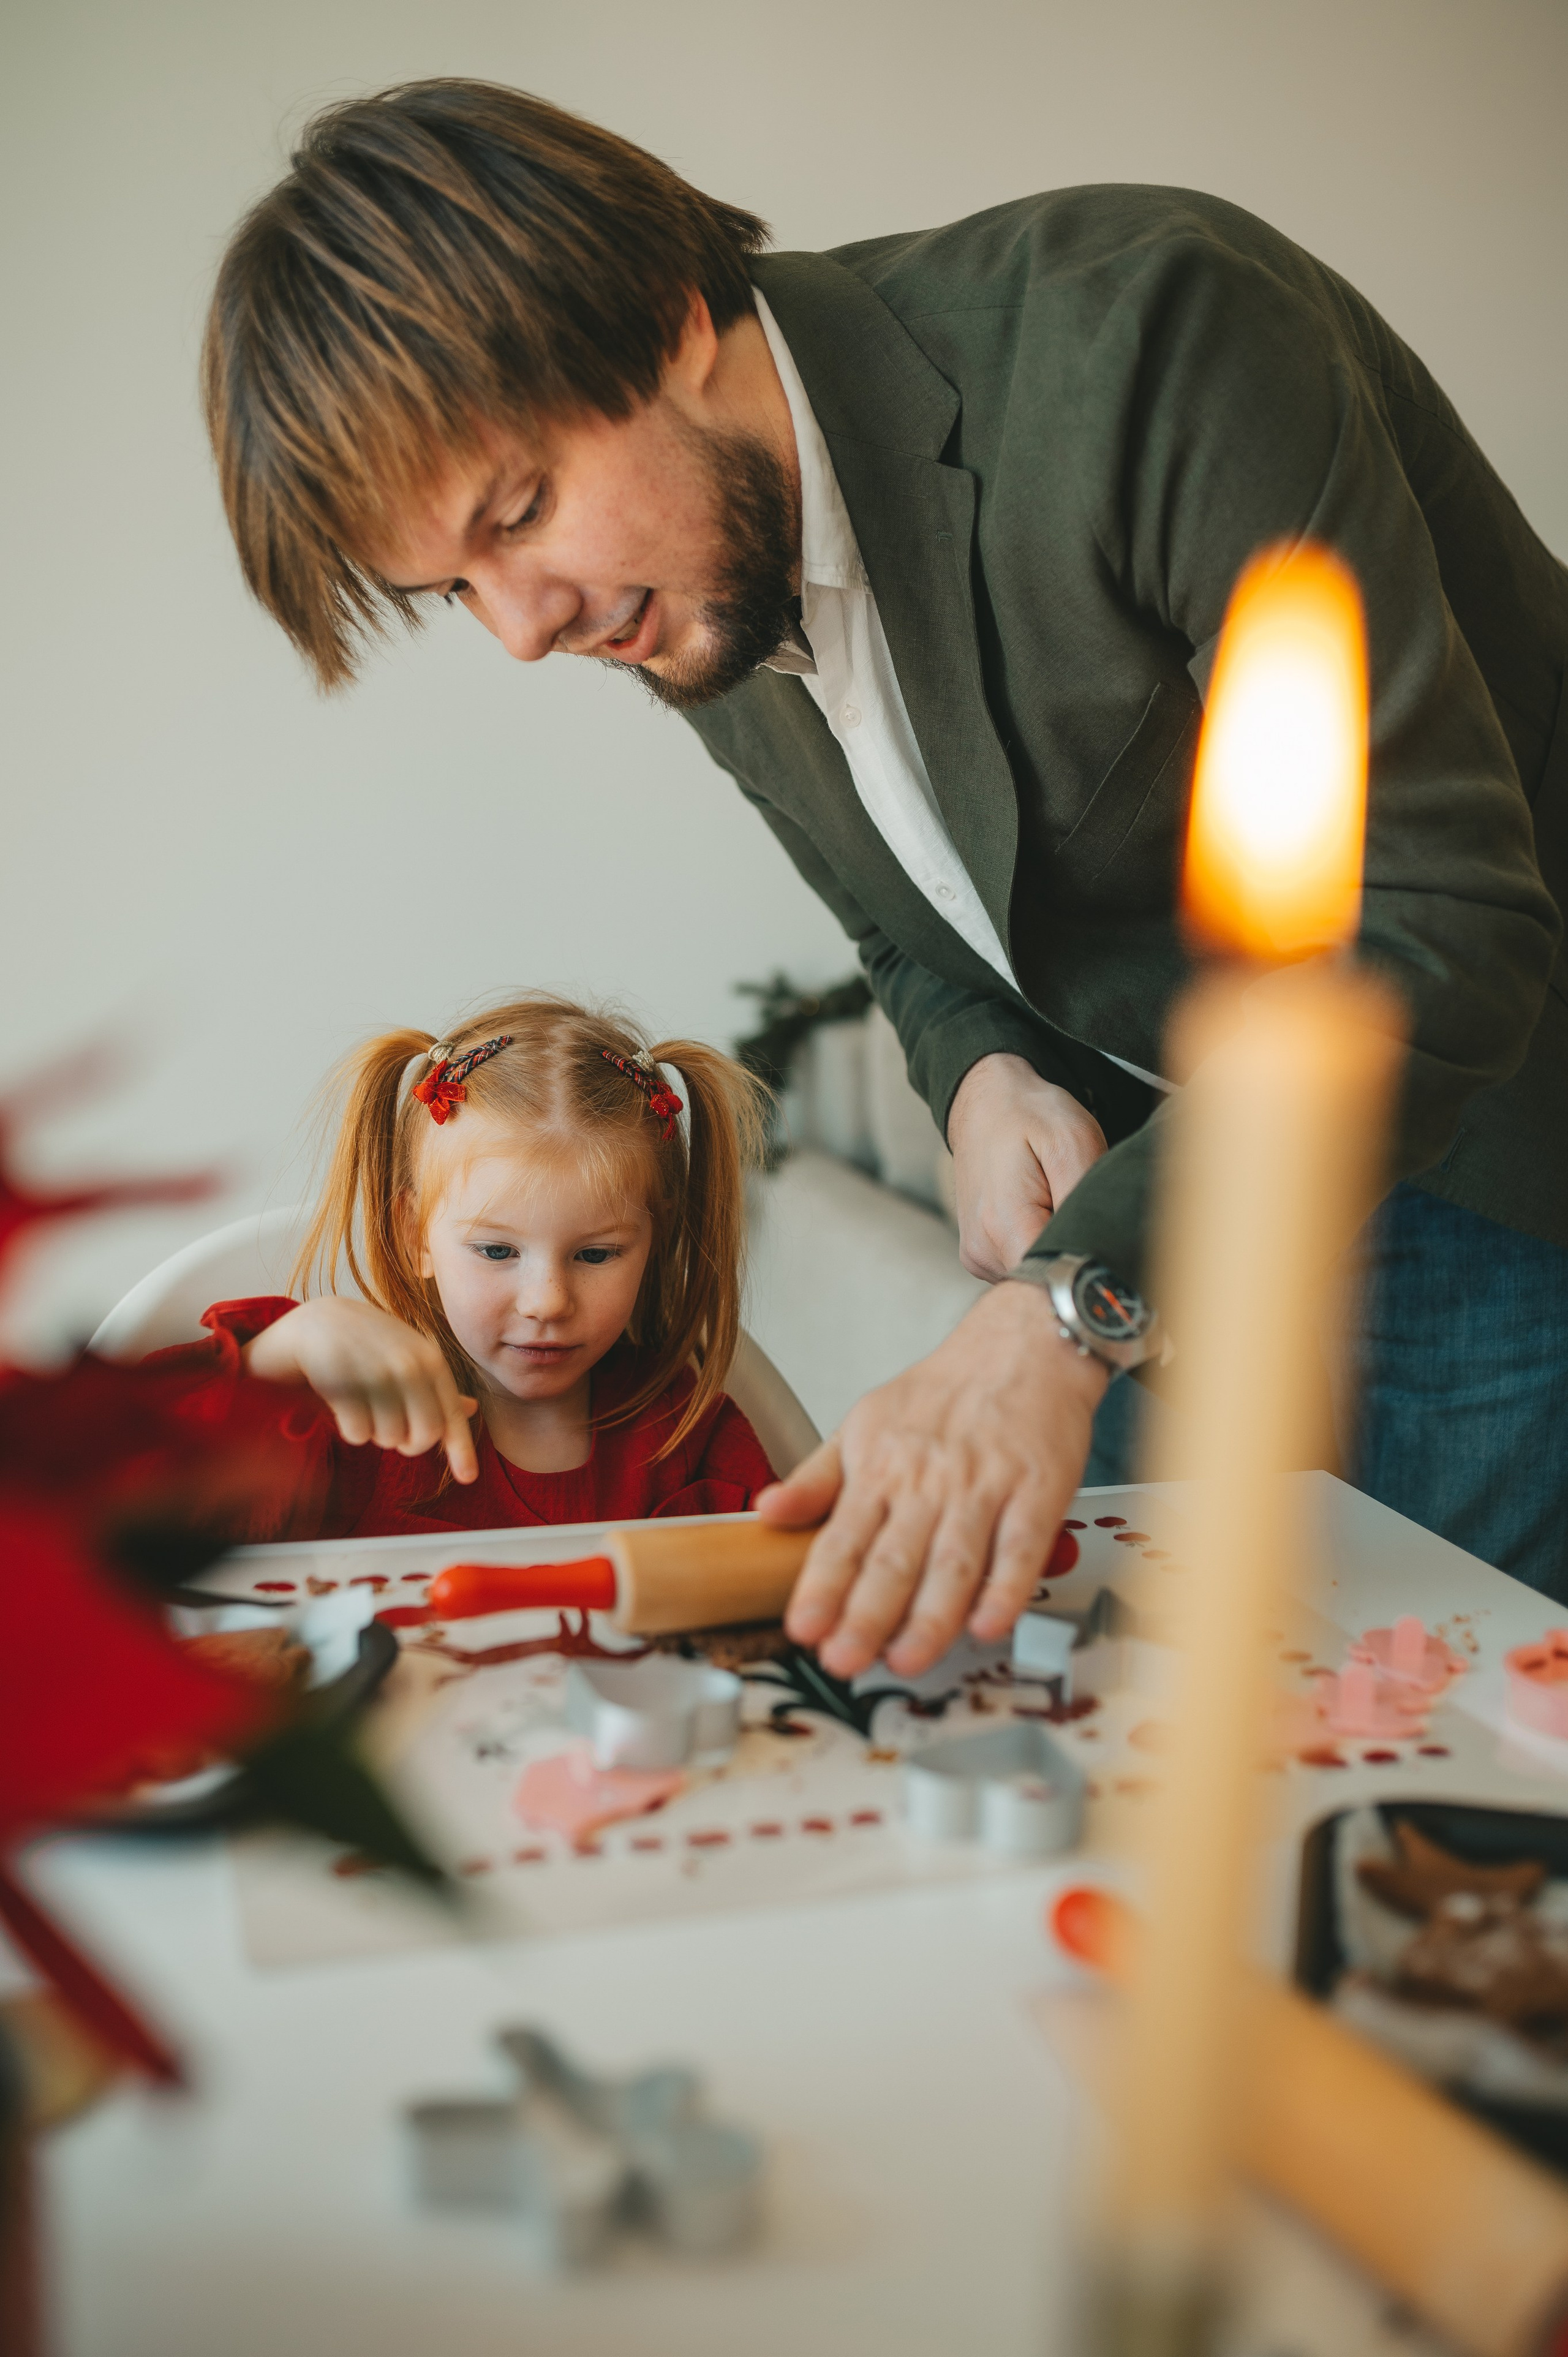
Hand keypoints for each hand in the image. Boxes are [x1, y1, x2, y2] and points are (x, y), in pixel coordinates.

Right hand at [243, 1298, 479, 1481]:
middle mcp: (409, 1366)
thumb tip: (472, 1408)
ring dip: (376, 1433)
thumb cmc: (369, 1345)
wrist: (317, 1322)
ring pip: (389, 1437)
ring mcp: (376, 1373)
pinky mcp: (343, 1383)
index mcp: (430, 1361)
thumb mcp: (408, 1357)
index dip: (461, 1449)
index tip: (468, 1478)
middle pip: (423, 1435)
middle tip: (389, 1428)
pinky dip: (352, 1430)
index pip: (450, 1414)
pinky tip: (345, 1408)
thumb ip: (435, 1387)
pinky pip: (357, 1434)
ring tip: (365, 1407)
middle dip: (407, 1443)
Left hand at [756, 1281, 1106, 1677]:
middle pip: (893, 1560)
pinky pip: (1019, 1548)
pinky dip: (1005, 1589)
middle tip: (845, 1661)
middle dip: (866, 1616)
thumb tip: (767, 1511)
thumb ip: (817, 1477)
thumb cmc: (945, 1393)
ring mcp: (984, 1488)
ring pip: (953, 1563)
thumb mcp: (864, 1423)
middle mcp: (928, 1482)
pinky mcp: (1037, 1491)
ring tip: (907, 1659)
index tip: (803, 1628)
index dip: (821, 1587)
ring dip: (930, 1617)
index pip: (842, 1539)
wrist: (1023, 1345)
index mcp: (880, 1468)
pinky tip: (988, 1624)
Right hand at [946, 1053, 1107, 1279]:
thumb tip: (1103, 1251)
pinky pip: (1020, 1267)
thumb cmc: (1030, 1115)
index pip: (1059, 1280)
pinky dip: (1038, 1248)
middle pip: (1047, 1282)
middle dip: (1074, 1257)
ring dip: (1056, 1251)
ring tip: (1057, 1206)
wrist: (985, 1103)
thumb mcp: (1073, 1141)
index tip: (1102, 1238)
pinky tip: (1042, 1215)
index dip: (1089, 1266)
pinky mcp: (979, 1256)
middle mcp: (983, 1252)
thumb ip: (1085, 1201)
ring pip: (1034, 1277)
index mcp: (1004, 1226)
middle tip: (1082, 1211)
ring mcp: (977, 1257)